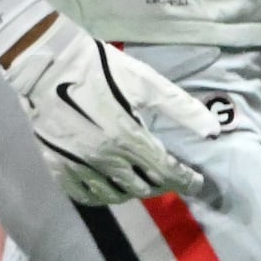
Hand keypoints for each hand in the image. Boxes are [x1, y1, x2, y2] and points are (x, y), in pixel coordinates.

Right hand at [0, 14, 216, 208]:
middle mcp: (105, 159)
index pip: (167, 171)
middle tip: (169, 175)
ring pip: (115, 195)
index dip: (186, 180)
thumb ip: (181, 108)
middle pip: (143, 187)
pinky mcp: (57, 167)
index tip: (196, 182)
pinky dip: (103, 196)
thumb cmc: (100, 68)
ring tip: (142, 180)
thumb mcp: (146, 82)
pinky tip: (110, 187)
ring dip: (135, 191)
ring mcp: (79, 166)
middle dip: (162, 183)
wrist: (47, 64)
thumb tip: (214, 130)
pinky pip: (85, 195)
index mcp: (128, 137)